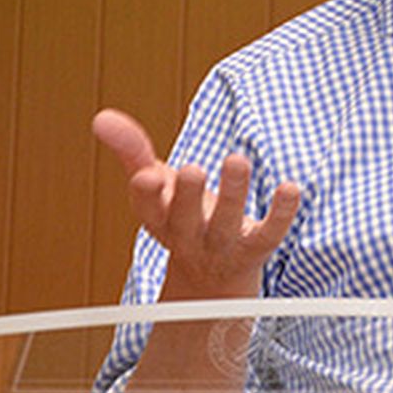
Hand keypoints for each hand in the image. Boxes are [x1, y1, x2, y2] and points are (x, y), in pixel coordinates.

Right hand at [93, 108, 299, 299]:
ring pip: (226, 224)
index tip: (146, 176)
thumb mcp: (154, 183)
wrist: (212, 275)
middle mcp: (188, 235)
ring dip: (232, 195)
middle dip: (187, 196)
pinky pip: (269, 234)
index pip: (148, 208)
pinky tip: (290, 188)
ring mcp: (222, 245)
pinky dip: (281, 212)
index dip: (146, 193)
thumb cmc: (180, 214)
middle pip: (185, 218)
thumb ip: (131, 150)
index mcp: (159, 218)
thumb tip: (101, 117)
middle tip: (192, 169)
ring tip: (236, 161)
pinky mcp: (255, 249)